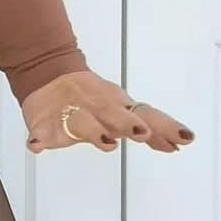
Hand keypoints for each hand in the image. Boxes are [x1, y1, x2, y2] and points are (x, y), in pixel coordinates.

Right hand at [20, 69, 195, 154]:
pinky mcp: (44, 123)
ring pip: (82, 123)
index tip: (183, 139)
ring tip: (105, 142)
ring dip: (93, 131)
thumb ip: (151, 126)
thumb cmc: (92, 97)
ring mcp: (69, 115)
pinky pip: (39, 132)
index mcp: (117, 105)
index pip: (146, 115)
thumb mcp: (124, 108)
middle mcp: (96, 108)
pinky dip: (38, 139)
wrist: (48, 74)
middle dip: (128, 123)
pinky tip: (37, 146)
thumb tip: (180, 141)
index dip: (164, 127)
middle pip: (114, 114)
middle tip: (142, 132)